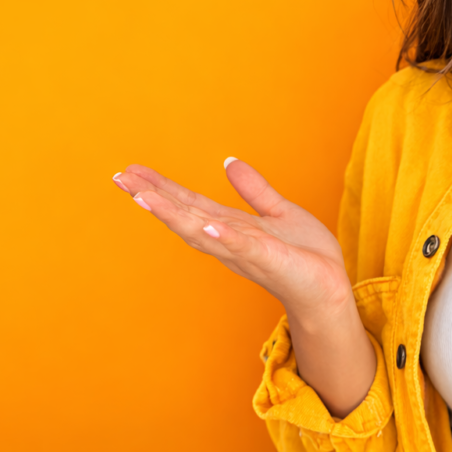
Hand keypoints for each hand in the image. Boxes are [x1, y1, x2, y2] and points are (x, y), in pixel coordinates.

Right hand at [112, 159, 352, 315]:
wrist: (331, 289)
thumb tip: (229, 162)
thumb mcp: (278, 212)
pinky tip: (206, 225)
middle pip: (184, 215)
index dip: (160, 187)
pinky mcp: (272, 260)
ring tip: (144, 198)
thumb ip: (254, 190)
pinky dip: (224, 237)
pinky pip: (245, 247)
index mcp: (229, 227)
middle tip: (120, 179)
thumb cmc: (306, 257)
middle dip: (152, 198)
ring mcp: (247, 252)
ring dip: (174, 215)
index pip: (188, 203)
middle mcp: (229, 241)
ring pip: (203, 231)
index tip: (130, 172)